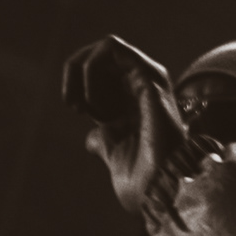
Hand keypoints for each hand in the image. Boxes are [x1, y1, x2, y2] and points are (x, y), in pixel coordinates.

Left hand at [62, 35, 190, 219]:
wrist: (163, 190)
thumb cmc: (145, 182)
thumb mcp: (115, 157)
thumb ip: (105, 141)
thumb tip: (91, 139)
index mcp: (136, 102)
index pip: (103, 72)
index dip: (79, 83)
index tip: (75, 109)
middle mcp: (145, 84)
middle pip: (102, 54)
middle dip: (75, 72)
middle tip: (71, 104)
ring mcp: (149, 77)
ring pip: (106, 45)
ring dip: (82, 70)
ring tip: (82, 105)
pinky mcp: (149, 75)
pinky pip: (111, 48)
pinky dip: (91, 70)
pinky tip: (93, 102)